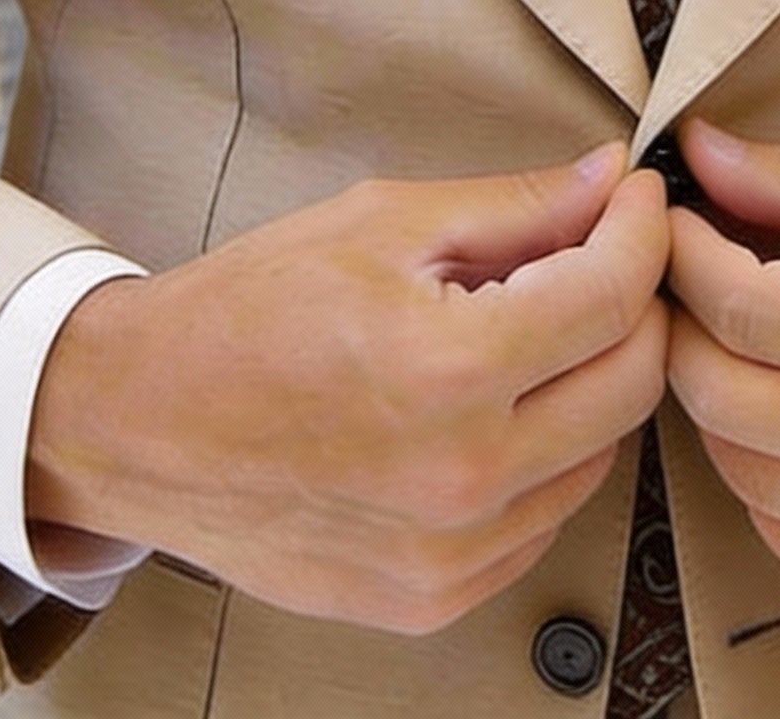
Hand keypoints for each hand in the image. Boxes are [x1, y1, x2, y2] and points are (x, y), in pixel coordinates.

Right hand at [27, 146, 669, 633]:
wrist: (137, 423)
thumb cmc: (246, 312)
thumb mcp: (382, 223)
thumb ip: (515, 206)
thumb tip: (608, 181)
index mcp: (448, 369)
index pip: (613, 295)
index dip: (642, 230)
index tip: (636, 199)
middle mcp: (462, 477)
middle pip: (633, 381)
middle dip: (636, 301)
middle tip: (602, 253)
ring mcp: (451, 554)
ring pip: (602, 453)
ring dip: (593, 379)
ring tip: (534, 328)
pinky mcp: (434, 598)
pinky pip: (546, 517)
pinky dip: (547, 454)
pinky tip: (496, 405)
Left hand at [664, 122, 779, 613]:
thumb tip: (702, 155)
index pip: (740, 307)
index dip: (684, 256)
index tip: (673, 223)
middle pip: (724, 398)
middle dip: (683, 327)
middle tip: (684, 281)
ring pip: (750, 480)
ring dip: (716, 407)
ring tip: (730, 347)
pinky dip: (769, 490)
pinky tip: (779, 430)